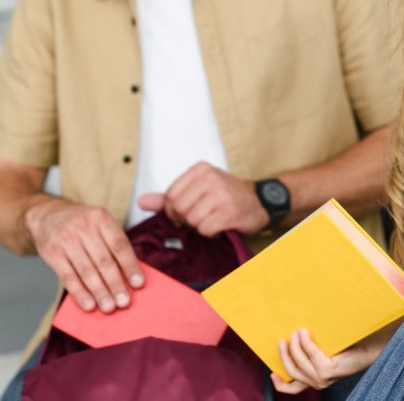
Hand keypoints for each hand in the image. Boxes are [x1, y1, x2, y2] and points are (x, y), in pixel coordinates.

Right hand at [25, 196, 143, 313]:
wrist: (46, 215)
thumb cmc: (81, 224)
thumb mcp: (99, 223)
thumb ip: (112, 243)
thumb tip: (129, 275)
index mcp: (101, 217)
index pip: (119, 245)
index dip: (130, 265)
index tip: (138, 284)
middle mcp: (84, 227)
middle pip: (104, 260)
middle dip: (115, 284)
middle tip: (124, 302)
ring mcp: (66, 239)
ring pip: (87, 270)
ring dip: (99, 292)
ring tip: (109, 307)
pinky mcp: (52, 252)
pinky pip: (68, 276)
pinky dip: (80, 292)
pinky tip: (89, 305)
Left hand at [137, 161, 268, 235]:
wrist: (260, 202)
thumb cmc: (227, 196)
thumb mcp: (199, 190)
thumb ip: (170, 197)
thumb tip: (143, 202)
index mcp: (201, 170)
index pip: (171, 195)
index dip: (173, 210)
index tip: (184, 213)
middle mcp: (211, 178)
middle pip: (180, 208)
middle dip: (186, 220)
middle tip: (199, 219)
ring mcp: (222, 194)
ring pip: (192, 220)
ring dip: (199, 227)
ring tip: (211, 221)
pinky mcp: (230, 211)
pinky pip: (206, 229)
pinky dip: (210, 233)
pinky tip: (219, 226)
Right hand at [271, 329, 376, 393]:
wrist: (368, 349)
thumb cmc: (347, 347)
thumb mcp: (325, 352)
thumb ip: (311, 352)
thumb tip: (293, 334)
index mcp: (315, 380)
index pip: (293, 388)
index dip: (280, 384)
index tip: (272, 373)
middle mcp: (318, 382)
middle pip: (292, 372)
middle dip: (284, 355)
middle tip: (282, 340)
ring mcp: (323, 378)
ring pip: (299, 363)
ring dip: (295, 346)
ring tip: (296, 332)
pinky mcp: (328, 370)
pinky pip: (311, 354)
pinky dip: (306, 343)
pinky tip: (305, 333)